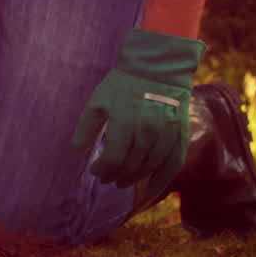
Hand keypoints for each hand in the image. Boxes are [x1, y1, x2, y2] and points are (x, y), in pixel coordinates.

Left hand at [71, 28, 206, 193]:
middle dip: (115, 175)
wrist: (158, 67)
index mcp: (125, 123)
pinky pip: (173, 164)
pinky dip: (162, 180)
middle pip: (131, 166)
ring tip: (121, 182)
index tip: (94, 170)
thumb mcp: (98, 101)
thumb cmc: (123, 83)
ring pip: (150, 167)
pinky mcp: (180, 135)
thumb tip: (76, 149)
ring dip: (134, 179)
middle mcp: (148, 132)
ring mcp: (167, 135)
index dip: (102, 169)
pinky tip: (150, 189)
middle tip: (106, 178)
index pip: (113, 159)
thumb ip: (86, 126)